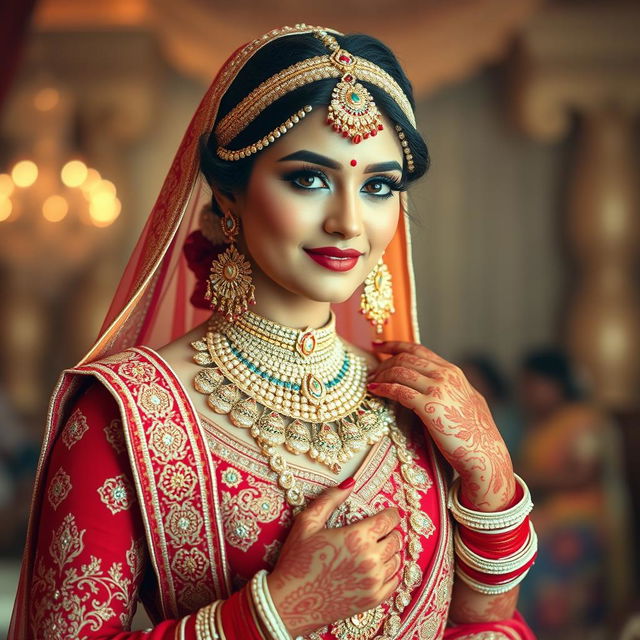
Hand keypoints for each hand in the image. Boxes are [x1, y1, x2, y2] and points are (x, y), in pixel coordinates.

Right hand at [266, 480, 402, 636]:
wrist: (290, 603)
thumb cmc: (296, 560)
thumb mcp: (307, 523)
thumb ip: (330, 499)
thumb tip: (350, 483)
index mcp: (357, 537)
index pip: (389, 520)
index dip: (391, 514)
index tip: (388, 513)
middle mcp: (371, 559)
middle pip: (396, 539)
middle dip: (391, 531)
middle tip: (381, 530)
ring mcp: (374, 582)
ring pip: (397, 560)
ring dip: (391, 551)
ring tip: (379, 547)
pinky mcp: (373, 600)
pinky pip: (395, 582)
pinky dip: (392, 572)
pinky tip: (381, 568)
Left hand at [367, 340, 514, 510]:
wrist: (485, 454)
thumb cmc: (474, 433)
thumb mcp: (466, 399)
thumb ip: (450, 387)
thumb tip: (434, 382)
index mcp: (452, 371)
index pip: (418, 349)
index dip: (394, 344)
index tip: (377, 345)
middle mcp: (445, 375)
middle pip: (405, 358)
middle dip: (383, 362)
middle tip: (371, 371)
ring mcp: (437, 389)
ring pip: (399, 372)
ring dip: (381, 375)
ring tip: (370, 382)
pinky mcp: (429, 407)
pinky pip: (399, 391)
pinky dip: (383, 388)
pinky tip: (374, 391)